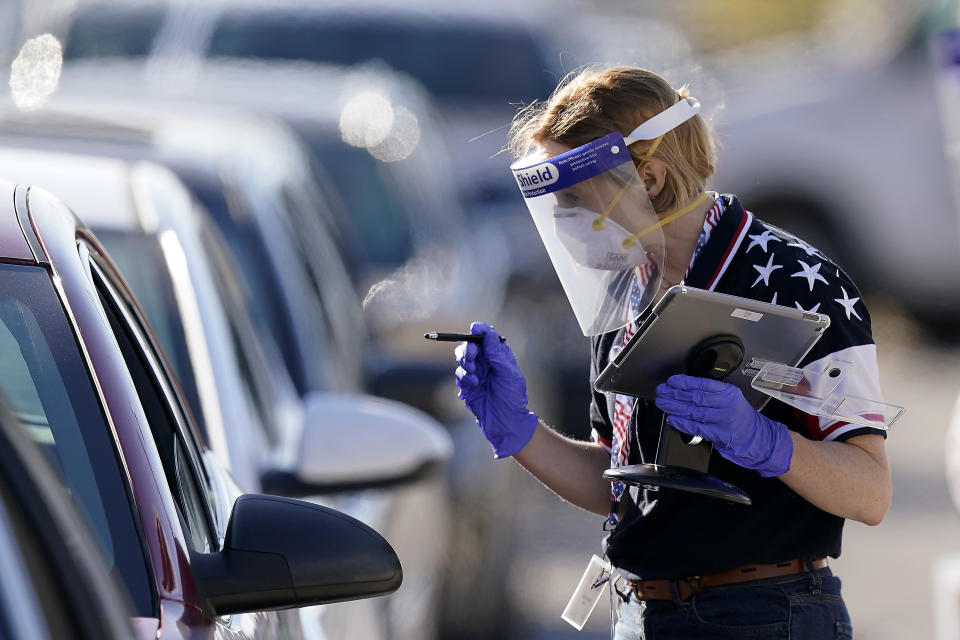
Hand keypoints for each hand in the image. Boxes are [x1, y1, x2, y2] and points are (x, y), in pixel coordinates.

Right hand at [455, 322, 538, 457]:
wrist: (505, 422)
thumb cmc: (512, 398)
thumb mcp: (508, 374)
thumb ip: (497, 354)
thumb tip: (489, 334)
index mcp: (500, 355)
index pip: (487, 336)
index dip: (480, 330)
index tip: (475, 328)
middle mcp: (487, 361)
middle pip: (470, 345)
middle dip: (468, 348)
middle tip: (472, 356)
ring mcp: (476, 372)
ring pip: (462, 358)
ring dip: (465, 363)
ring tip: (474, 374)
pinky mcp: (468, 384)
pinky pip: (460, 374)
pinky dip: (465, 377)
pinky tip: (475, 385)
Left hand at [655, 374, 792, 476]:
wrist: (756, 436)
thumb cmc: (739, 416)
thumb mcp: (730, 398)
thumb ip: (711, 393)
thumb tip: (684, 389)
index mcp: (729, 393)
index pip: (703, 384)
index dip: (685, 382)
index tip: (672, 381)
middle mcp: (727, 405)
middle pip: (696, 398)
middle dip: (675, 394)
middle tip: (662, 391)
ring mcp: (723, 421)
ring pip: (694, 412)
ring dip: (675, 407)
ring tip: (663, 403)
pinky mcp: (719, 435)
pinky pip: (696, 427)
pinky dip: (682, 423)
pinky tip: (672, 418)